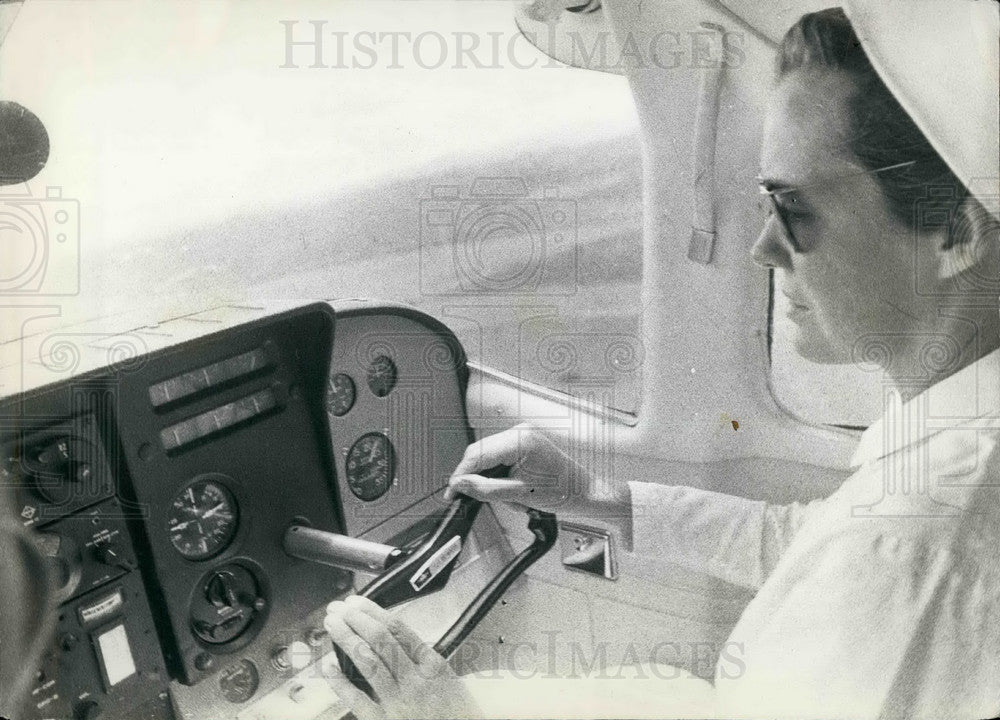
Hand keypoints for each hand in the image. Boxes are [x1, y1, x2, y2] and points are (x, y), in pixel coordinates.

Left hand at [323, 595, 480, 719]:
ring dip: (346, 639)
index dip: (373, 611)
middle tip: (338, 608)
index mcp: (432, 664)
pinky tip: (329, 665)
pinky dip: (339, 680)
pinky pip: (357, 699)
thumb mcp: (447, 677)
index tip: (357, 602)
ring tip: (333, 625)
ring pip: (367, 662)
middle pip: (380, 640)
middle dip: (356, 619)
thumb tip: (391, 634)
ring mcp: (399, 701)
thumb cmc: (454, 712)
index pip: (398, 628)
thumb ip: (421, 656)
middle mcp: (415, 680)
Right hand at [446, 422, 630, 527]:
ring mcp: (523, 435)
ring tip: (508, 497)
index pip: (477, 454)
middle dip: (473, 477)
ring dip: (489, 478)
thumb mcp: (518, 494)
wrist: (585, 493)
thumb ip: (485, 489)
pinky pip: (500, 457)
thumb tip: (460, 485)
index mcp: (520, 439)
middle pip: (480, 453)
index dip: (460, 474)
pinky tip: (512, 489)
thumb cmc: (563, 492)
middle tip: (465, 497)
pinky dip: (499, 475)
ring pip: (488, 456)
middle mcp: (521, 431)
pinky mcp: (525, 443)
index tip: (452, 491)